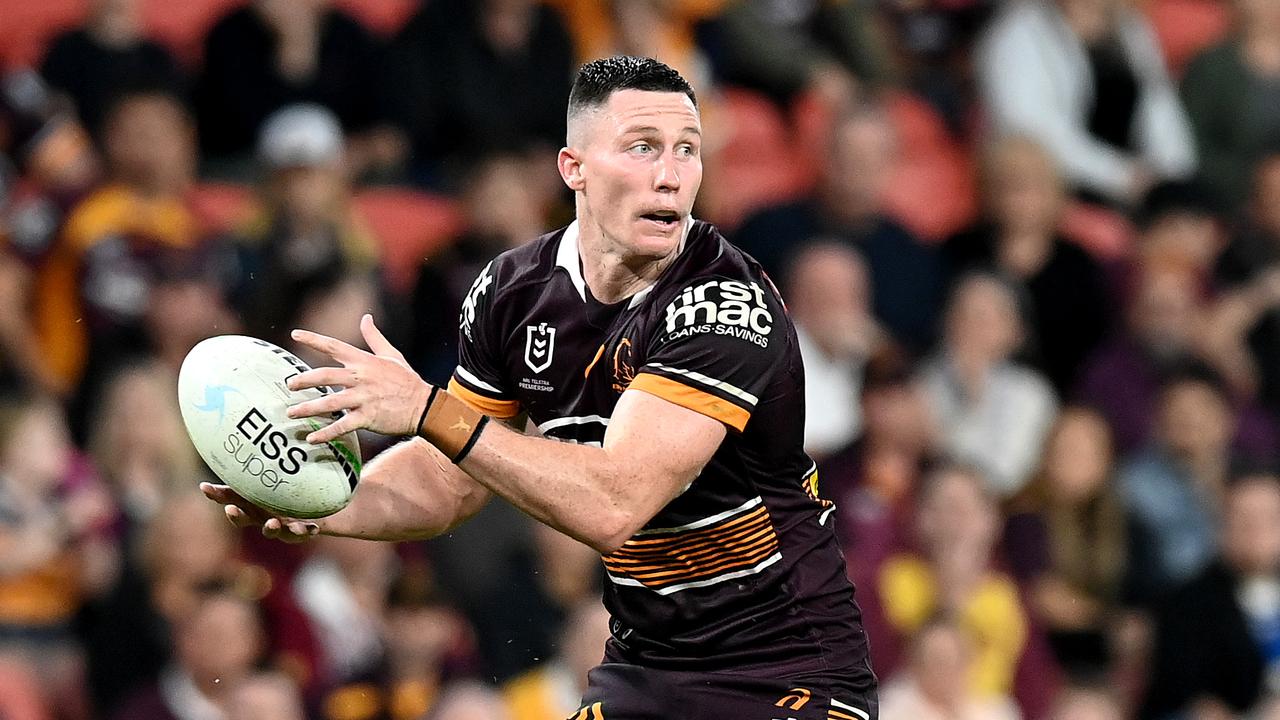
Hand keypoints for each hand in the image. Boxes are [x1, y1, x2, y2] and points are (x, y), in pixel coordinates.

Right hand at [200, 482, 318, 542]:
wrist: (317, 512)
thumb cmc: (286, 498)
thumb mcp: (271, 485)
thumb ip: (254, 475)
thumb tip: (235, 448)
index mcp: (252, 507)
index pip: (230, 500)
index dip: (217, 495)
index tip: (205, 486)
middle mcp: (261, 518)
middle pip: (245, 520)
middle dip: (237, 517)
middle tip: (230, 510)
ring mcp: (280, 527)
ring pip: (273, 531)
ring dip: (271, 527)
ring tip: (272, 522)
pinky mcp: (300, 532)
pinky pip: (302, 533)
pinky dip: (307, 531)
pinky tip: (313, 528)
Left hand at [286, 314, 432, 443]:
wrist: (424, 405)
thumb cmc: (406, 379)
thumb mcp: (391, 354)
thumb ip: (374, 337)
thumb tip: (366, 318)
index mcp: (364, 361)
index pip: (334, 346)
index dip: (313, 339)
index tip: (295, 334)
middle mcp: (361, 378)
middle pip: (325, 375)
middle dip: (304, 380)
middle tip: (289, 384)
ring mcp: (364, 398)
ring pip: (330, 403)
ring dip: (308, 408)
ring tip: (292, 412)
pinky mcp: (367, 417)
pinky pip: (342, 426)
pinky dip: (326, 433)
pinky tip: (312, 438)